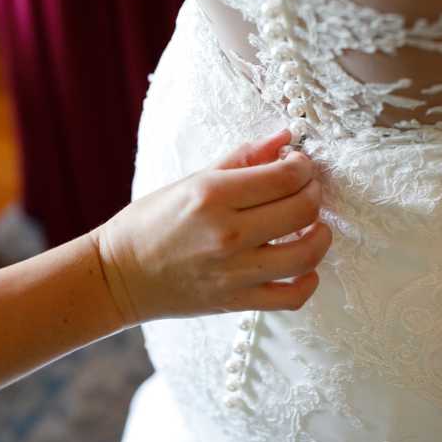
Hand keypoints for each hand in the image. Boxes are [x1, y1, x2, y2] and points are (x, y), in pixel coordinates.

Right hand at [96, 133, 331, 325]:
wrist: (121, 274)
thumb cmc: (153, 220)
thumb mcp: (194, 178)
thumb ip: (243, 158)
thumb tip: (285, 138)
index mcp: (214, 194)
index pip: (284, 176)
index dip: (302, 166)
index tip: (299, 163)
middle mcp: (228, 233)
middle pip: (301, 210)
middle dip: (314, 193)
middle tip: (308, 188)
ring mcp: (234, 272)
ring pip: (305, 255)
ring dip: (320, 236)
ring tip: (314, 225)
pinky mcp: (237, 302)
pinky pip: (290, 298)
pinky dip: (308, 282)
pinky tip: (305, 267)